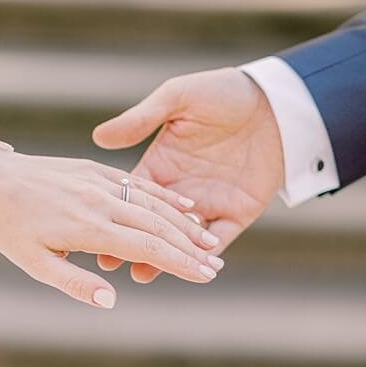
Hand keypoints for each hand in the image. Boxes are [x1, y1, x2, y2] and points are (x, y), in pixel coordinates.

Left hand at [0, 146, 223, 307]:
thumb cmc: (8, 227)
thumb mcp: (33, 263)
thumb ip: (73, 282)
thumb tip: (110, 300)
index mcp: (88, 228)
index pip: (146, 249)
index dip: (179, 263)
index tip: (205, 277)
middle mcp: (100, 202)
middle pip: (157, 226)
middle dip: (190, 247)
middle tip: (216, 266)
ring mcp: (99, 182)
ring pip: (152, 204)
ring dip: (184, 224)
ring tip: (209, 241)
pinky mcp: (94, 169)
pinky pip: (137, 184)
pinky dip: (164, 198)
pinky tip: (184, 208)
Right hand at [92, 67, 283, 282]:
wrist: (276, 100)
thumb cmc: (223, 91)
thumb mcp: (177, 98)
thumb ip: (141, 119)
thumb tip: (99, 137)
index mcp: (159, 164)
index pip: (129, 196)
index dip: (110, 212)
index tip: (89, 229)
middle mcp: (180, 189)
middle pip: (150, 224)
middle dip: (129, 244)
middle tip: (106, 262)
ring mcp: (209, 202)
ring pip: (183, 239)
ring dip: (164, 258)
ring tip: (141, 274)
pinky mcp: (238, 210)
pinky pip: (221, 238)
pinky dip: (209, 255)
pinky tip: (192, 269)